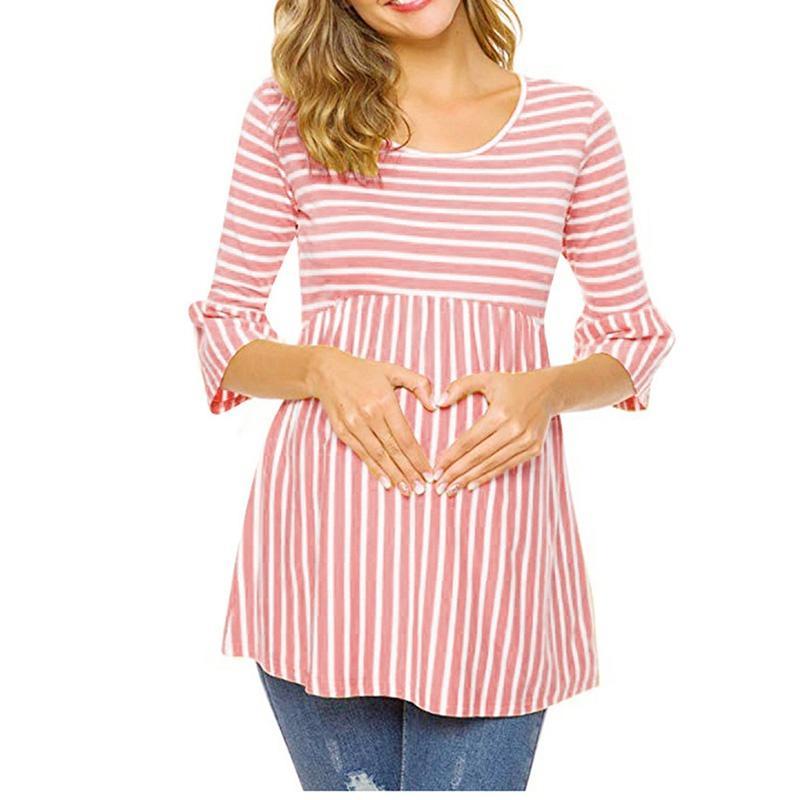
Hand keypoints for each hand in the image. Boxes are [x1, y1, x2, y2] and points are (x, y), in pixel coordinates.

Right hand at [306, 345, 436, 495]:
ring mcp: (354, 424)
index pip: (405, 436)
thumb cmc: (365, 371)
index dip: (417, 457)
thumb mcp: (393, 370)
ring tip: (407, 490)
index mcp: (384, 400)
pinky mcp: (342, 431)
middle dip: (408, 472)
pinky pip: (362, 454)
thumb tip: (435, 406)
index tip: (429, 472)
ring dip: (394, 475)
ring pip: (378, 455)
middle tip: (421, 489)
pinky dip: (374, 469)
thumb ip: (418, 383)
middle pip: (393, 450)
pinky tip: (386, 482)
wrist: (327, 371)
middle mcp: (369, 414)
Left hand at [432, 369, 558, 495]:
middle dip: (456, 473)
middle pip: (478, 456)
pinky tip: (472, 485)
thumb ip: (460, 386)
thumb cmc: (511, 384)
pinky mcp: (533, 449)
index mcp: (499, 413)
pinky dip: (488, 476)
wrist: (548, 391)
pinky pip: (506, 466)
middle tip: (439, 486)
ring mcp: (526, 441)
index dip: (451, 456)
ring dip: (470, 479)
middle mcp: (514, 429)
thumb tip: (438, 402)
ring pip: (492, 465)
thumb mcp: (486, 378)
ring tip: (452, 489)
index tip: (436, 469)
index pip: (469, 440)